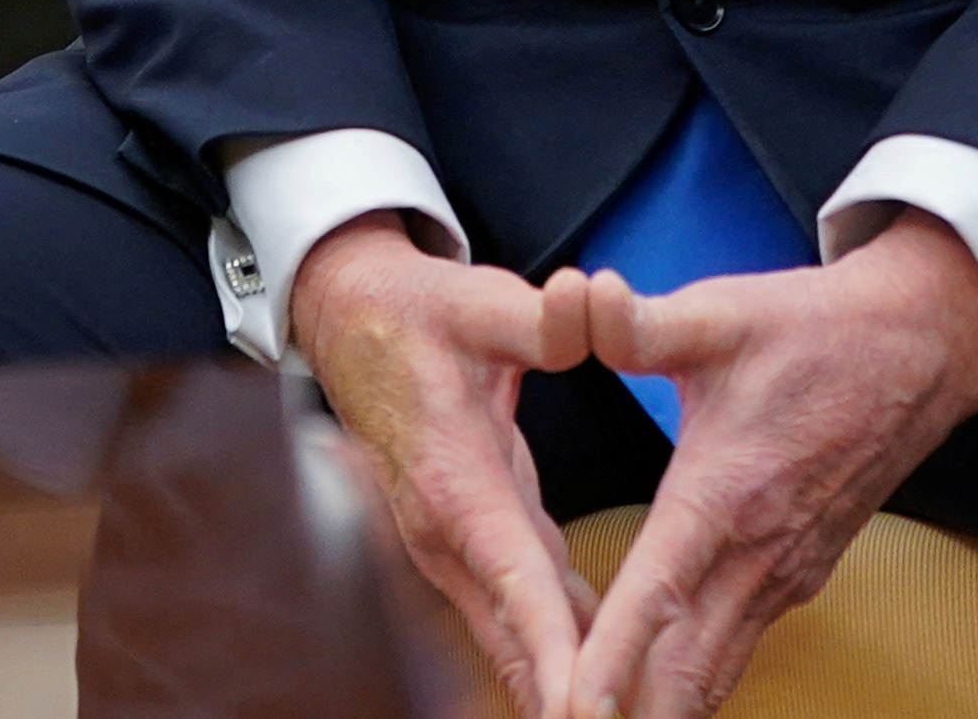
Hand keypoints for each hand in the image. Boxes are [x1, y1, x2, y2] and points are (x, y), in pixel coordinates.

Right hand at [289, 216, 588, 715]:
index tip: (588, 708)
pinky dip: (561, 649)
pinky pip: (524, 613)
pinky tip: (612, 675)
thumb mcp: (478, 301)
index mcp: (455, 483)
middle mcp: (447, 535)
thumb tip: (591, 299)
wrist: (350, 322)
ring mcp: (454, 549)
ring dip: (563, 683)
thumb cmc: (415, 315)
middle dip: (565, 696)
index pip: (518, 584)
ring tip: (627, 712)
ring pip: (517, 638)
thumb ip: (541, 318)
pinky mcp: (473, 546)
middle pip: (515, 640)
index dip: (556, 651)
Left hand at [542, 214, 977, 716]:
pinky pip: (733, 651)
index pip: (658, 597)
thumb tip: (581, 295)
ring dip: (659, 707)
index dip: (611, 660)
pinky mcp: (796, 578)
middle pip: (685, 671)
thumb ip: (642, 322)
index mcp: (726, 494)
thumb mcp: (721, 314)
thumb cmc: (814, 332)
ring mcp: (783, 576)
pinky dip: (687, 683)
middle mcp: (758, 554)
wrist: (917, 349)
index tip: (573, 709)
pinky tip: (649, 695)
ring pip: (713, 673)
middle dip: (628, 713)